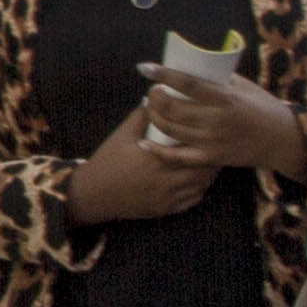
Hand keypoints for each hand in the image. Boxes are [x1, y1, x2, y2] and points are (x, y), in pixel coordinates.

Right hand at [66, 103, 217, 225]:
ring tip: (209, 164)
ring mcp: (166, 199)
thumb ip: (142, 115)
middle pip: (202, 171)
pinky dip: (197, 191)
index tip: (210, 134)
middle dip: (211, 160)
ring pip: (200, 188)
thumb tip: (157, 96)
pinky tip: (196, 181)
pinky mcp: (164, 210)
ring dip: (206, 176)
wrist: (92, 194)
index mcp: (156, 159)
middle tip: (215, 148)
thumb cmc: (107, 161)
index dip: (206, 143)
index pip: (193, 152)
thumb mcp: (122, 134)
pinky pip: (190, 202)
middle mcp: (165, 181)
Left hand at [140, 64, 306, 177]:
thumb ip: (220, 78)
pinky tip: (144, 142)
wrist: (282, 140)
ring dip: (154, 117)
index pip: (187, 83)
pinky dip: (158, 151)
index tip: (145, 68)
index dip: (163, 75)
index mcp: (225, 97)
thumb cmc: (264, 108)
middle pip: (173, 108)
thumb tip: (193, 66)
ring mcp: (212, 141)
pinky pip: (178, 156)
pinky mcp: (211, 158)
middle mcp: (217, 120)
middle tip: (151, 92)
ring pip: (171, 130)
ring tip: (150, 108)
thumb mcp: (245, 87)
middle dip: (154, 98)